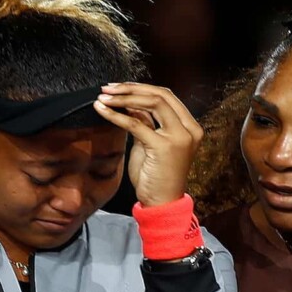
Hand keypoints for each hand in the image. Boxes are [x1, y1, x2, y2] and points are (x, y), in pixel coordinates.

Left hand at [94, 82, 201, 206]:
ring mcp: (178, 137)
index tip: (119, 87)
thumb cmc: (155, 176)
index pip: (166, 96)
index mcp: (190, 126)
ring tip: (103, 97)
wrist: (161, 203)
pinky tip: (101, 110)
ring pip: (151, 102)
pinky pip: (136, 123)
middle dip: (131, 88)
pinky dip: (116, 114)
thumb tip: (129, 101)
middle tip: (108, 88)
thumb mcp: (150, 143)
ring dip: (124, 97)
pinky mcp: (163, 146)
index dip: (141, 87)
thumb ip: (145, 122)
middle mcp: (189, 129)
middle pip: (160, 94)